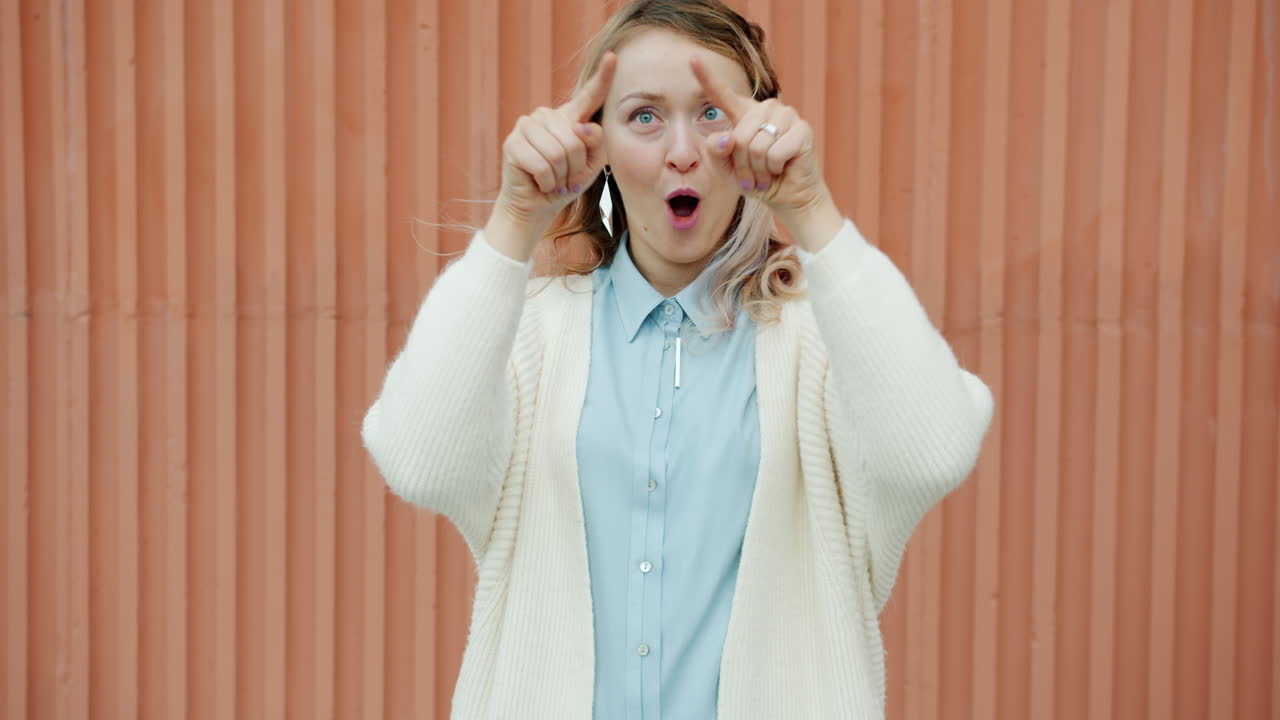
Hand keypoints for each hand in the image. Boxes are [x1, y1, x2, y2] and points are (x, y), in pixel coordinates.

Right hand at [492, 52, 615, 238]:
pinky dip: (546, 183)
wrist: (535, 206)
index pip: (589, 95)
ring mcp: (527, 126)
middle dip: (575, 168)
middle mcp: (547, 115)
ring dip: (560, 177)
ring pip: (560, 154)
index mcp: (570, 118)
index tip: (614, 57)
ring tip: (552, 180)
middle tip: (565, 178)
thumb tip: (581, 128)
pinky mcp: (512, 143)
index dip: (603, 77)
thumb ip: (596, 145)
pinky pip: (542, 166)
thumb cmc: (565, 184)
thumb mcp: (591, 166)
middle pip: (576, 140)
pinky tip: (539, 182)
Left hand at [691, 57, 837, 239]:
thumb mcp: (729, 169)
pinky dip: (775, 169)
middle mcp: (765, 109)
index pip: (722, 94)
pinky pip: (776, 153)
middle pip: (739, 136)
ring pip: (757, 145)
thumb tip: (726, 139)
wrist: (788, 197)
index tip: (693, 59)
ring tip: (767, 173)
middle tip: (753, 176)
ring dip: (759, 169)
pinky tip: (783, 169)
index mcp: (744, 114)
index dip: (707, 77)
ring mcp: (786, 115)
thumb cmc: (757, 180)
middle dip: (743, 164)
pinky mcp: (803, 129)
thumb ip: (718, 152)